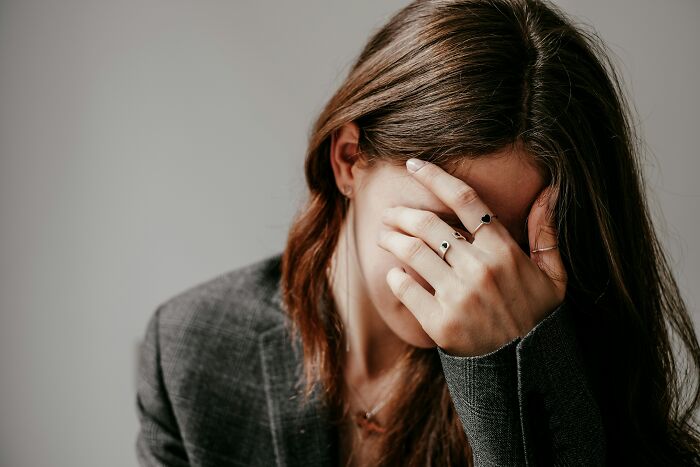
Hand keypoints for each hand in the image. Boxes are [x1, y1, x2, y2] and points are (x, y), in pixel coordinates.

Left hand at [377, 158, 566, 356]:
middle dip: (402, 213)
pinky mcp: (440, 322)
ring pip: (412, 252)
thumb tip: (549, 192)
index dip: (435, 176)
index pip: (465, 199)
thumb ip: (545, 234)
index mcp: (503, 250)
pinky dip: (394, 276)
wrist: (526, 369)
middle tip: (390, 213)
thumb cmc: (537, 317)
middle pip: (429, 224)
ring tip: (383, 236)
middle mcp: (479, 268)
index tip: (413, 164)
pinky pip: (406, 288)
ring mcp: (458, 295)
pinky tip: (393, 272)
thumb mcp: (552, 276)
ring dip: (391, 239)